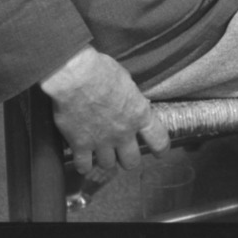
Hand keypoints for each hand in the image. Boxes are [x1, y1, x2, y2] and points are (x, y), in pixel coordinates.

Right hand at [39, 46, 167, 179]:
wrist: (77, 78)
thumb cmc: (103, 72)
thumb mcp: (127, 82)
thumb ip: (131, 99)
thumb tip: (131, 103)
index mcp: (140, 115)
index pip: (159, 140)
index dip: (160, 149)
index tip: (159, 153)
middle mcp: (123, 132)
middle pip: (131, 161)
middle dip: (128, 159)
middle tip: (124, 154)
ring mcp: (102, 141)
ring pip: (108, 165)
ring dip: (106, 160)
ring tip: (102, 154)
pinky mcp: (80, 145)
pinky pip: (84, 165)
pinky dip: (84, 165)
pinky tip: (84, 160)